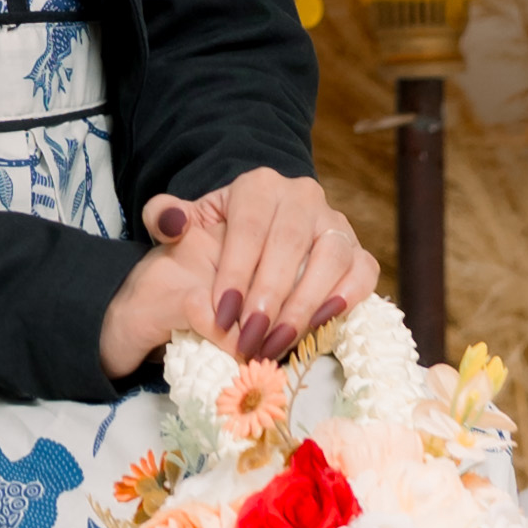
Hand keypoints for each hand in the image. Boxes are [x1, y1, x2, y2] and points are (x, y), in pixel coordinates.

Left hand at [96, 172, 373, 379]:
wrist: (259, 241)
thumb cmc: (220, 238)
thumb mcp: (187, 225)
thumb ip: (163, 217)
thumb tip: (170, 221)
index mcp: (258, 186)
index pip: (249, 227)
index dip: (236, 273)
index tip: (223, 315)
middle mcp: (302, 196)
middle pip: (290, 244)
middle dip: (268, 297)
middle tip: (250, 338)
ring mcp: (335, 222)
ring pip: (330, 257)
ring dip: (304, 305)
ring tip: (278, 341)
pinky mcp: (359, 250)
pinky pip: (364, 271)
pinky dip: (347, 297)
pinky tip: (319, 325)